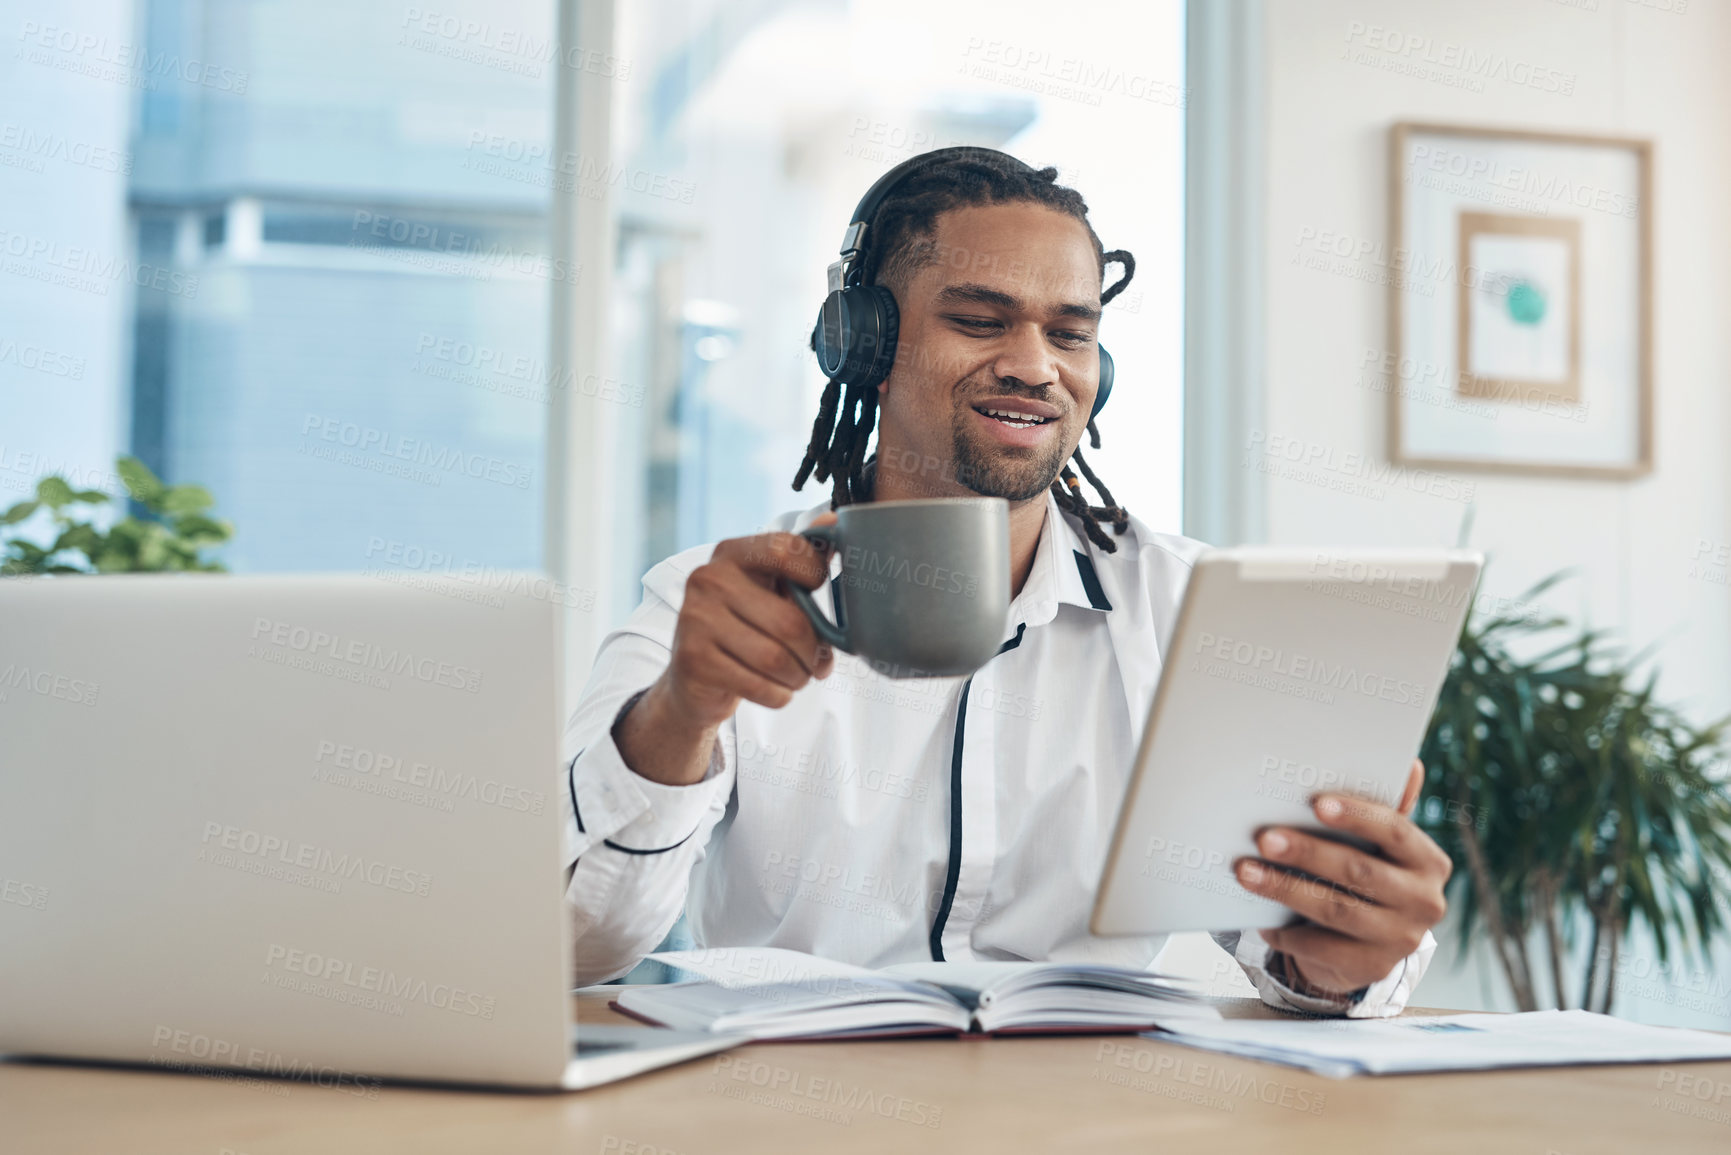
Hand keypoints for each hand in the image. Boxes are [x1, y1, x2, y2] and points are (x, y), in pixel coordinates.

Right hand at [617, 516, 837, 785]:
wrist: (694, 679)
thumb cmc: (747, 628)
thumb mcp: (773, 590)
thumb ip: (804, 559)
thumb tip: (833, 521)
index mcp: (731, 553)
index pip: (789, 550)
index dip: (815, 576)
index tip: (814, 594)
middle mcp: (708, 579)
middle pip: (790, 622)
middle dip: (812, 653)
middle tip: (815, 663)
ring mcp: (695, 619)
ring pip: (777, 659)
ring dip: (798, 677)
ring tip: (796, 677)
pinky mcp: (693, 660)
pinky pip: (760, 686)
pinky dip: (779, 695)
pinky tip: (774, 690)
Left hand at [1233, 760, 1451, 999]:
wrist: (1364, 944)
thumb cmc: (1364, 875)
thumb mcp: (1376, 846)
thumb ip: (1384, 809)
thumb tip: (1411, 765)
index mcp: (1427, 860)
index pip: (1396, 830)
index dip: (1357, 815)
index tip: (1315, 803)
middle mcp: (1424, 901)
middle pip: (1359, 872)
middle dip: (1308, 853)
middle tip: (1264, 838)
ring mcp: (1402, 938)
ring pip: (1336, 909)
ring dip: (1286, 889)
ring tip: (1246, 872)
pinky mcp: (1374, 967)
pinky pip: (1325, 948)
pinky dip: (1290, 932)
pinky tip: (1262, 919)